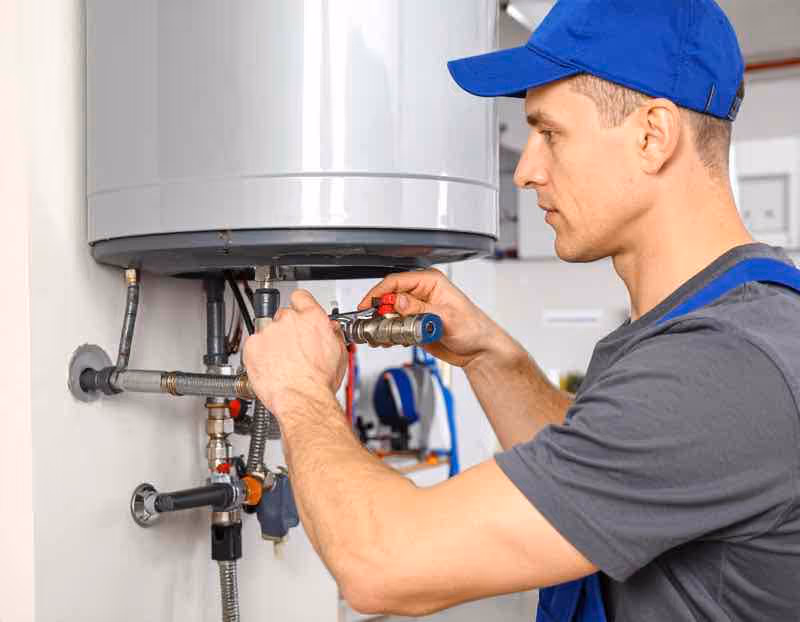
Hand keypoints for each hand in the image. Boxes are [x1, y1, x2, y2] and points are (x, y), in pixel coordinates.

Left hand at [243, 290, 346, 415]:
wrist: (302, 400)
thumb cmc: (319, 382)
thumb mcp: (339, 354)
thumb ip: (332, 334)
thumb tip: (329, 329)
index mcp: (312, 319)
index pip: (301, 297)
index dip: (299, 305)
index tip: (298, 311)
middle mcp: (289, 321)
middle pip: (283, 316)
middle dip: (287, 330)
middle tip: (292, 349)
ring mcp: (269, 332)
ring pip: (267, 331)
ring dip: (272, 343)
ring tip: (281, 363)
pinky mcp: (252, 346)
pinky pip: (253, 345)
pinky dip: (258, 354)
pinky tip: (270, 367)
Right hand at [358, 269, 505, 367]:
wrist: (479, 351)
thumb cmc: (474, 329)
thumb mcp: (446, 317)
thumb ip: (420, 309)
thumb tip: (398, 301)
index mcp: (430, 282)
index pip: (396, 281)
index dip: (379, 293)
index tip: (369, 305)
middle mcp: (422, 294)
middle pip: (390, 297)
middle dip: (379, 311)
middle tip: (372, 324)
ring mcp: (418, 310)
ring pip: (390, 313)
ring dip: (383, 325)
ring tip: (379, 336)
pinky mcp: (415, 325)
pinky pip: (395, 326)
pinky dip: (389, 334)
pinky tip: (390, 341)